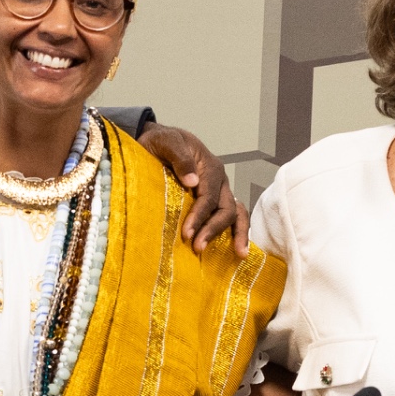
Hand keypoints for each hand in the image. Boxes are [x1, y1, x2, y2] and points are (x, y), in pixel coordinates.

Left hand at [137, 121, 250, 254]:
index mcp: (211, 167)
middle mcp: (220, 181)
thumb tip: (193, 182)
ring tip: (237, 255)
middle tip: (197, 248)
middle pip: (225, 209)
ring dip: (236, 234)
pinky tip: (236, 250)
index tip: (187, 234)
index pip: (209, 197)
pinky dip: (236, 232)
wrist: (157, 141)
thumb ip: (179, 157)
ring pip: (235, 214)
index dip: (199, 217)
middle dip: (213, 230)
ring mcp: (220, 192)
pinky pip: (231, 217)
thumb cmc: (160, 142)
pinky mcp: (215, 201)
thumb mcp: (166, 142)